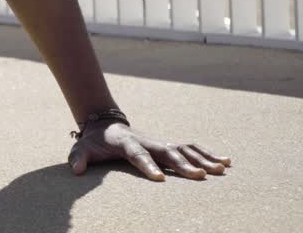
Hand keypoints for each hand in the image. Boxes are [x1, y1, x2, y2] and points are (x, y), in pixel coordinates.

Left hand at [68, 121, 231, 180]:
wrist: (105, 124)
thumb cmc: (94, 141)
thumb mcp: (82, 148)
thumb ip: (78, 158)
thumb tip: (76, 171)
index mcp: (127, 143)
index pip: (138, 155)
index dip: (148, 166)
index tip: (160, 179)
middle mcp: (147, 141)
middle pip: (168, 152)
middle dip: (184, 165)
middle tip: (202, 176)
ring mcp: (159, 141)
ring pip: (184, 148)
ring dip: (203, 158)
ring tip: (223, 169)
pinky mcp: (167, 144)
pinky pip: (191, 148)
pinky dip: (208, 154)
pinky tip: (226, 162)